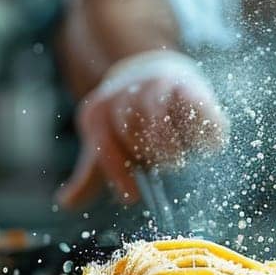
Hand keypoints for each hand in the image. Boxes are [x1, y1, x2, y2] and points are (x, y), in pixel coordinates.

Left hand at [57, 50, 227, 207]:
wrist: (150, 71)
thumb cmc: (126, 122)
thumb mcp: (103, 143)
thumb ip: (90, 174)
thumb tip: (66, 203)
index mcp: (99, 112)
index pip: (104, 143)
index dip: (117, 172)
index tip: (132, 198)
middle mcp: (125, 94)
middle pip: (129, 126)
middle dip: (146, 152)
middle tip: (162, 167)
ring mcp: (156, 86)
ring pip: (159, 113)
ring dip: (170, 143)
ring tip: (179, 158)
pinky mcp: (187, 85)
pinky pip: (196, 105)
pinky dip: (206, 127)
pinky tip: (210, 147)